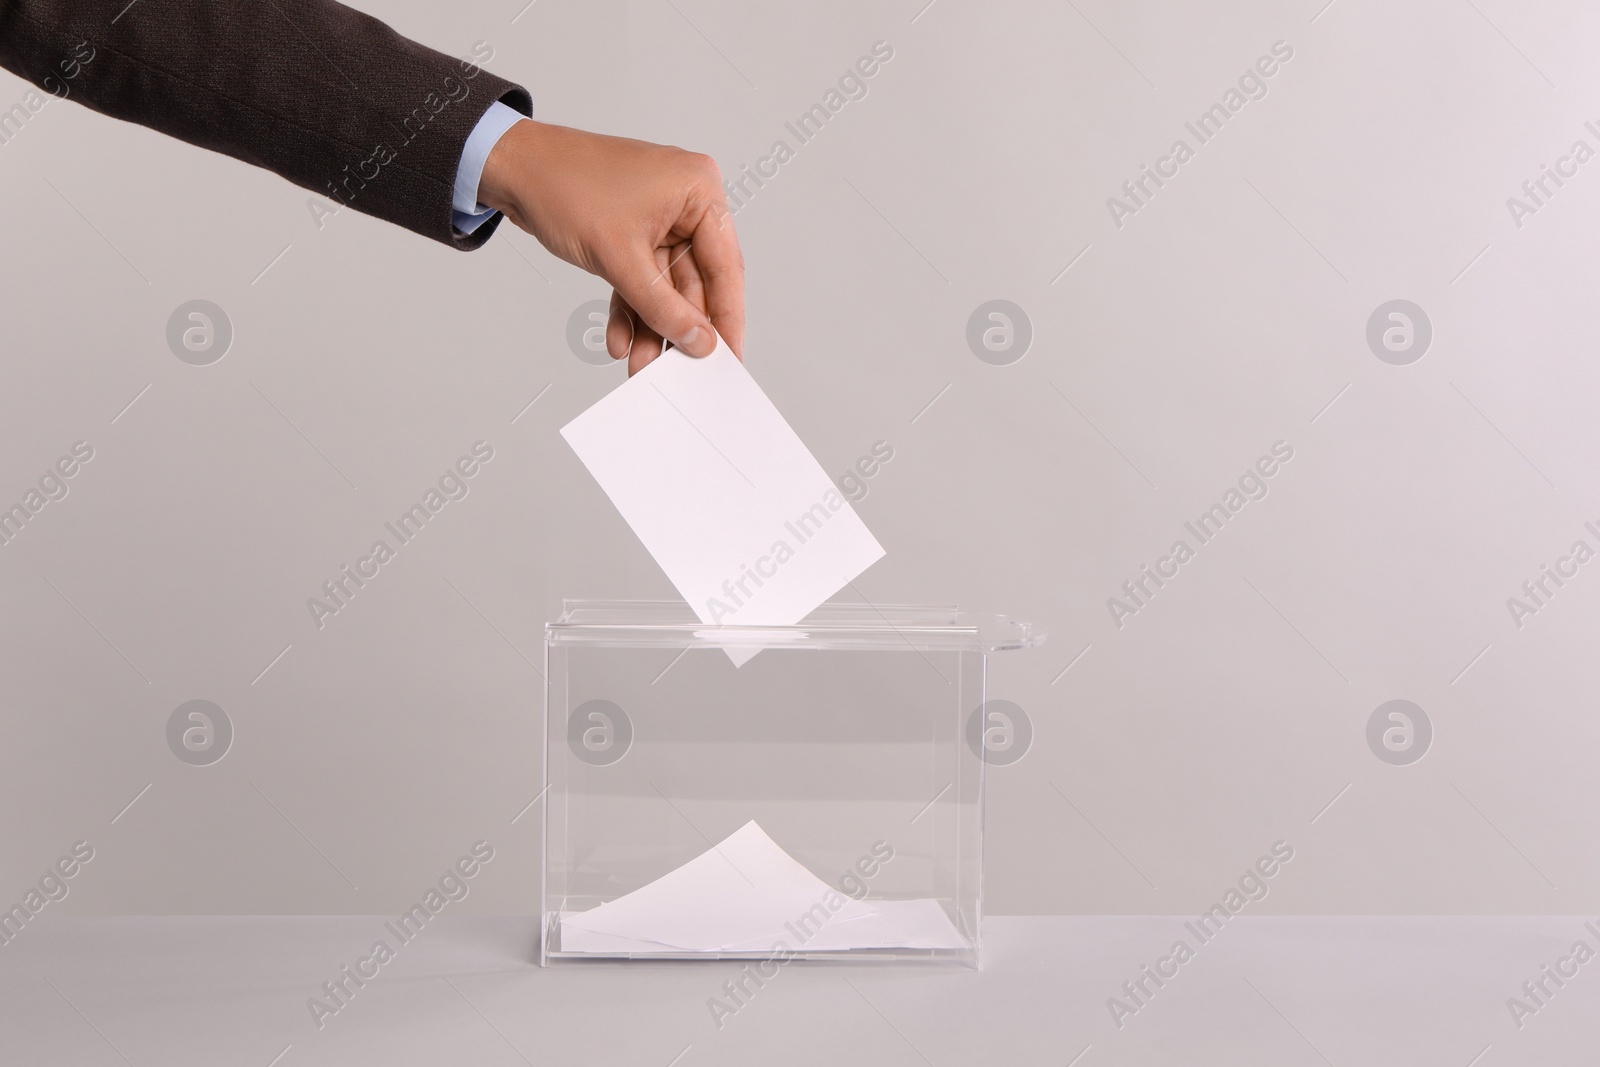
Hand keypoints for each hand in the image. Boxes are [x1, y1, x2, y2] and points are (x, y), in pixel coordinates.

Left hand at [477, 118, 743, 375]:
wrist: (511, 168)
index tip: (729, 356)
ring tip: (641, 364)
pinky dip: (630, 309)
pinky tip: (620, 339)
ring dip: (652, 326)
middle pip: (695, 282)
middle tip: (679, 368)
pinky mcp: (632, 234)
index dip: (727, 317)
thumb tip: (699, 340)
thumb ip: (663, 306)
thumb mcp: (620, 257)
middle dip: (678, 328)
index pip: (725, 265)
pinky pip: (640, 280)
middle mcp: (684, 203)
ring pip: (664, 287)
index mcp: (698, 190)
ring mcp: (658, 219)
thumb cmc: (564, 183)